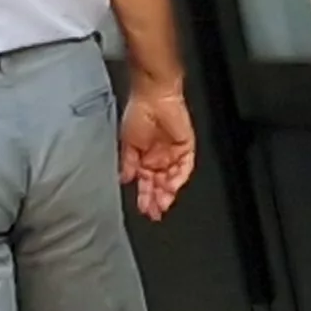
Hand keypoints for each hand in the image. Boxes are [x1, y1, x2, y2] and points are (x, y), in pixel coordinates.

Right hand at [120, 82, 195, 217]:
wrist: (154, 97)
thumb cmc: (138, 113)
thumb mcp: (126, 143)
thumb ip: (127, 163)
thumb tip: (124, 180)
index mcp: (143, 158)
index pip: (145, 183)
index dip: (144, 198)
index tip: (144, 211)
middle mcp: (159, 158)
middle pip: (159, 184)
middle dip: (156, 200)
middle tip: (155, 214)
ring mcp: (173, 154)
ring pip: (172, 179)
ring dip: (168, 193)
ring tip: (163, 205)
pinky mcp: (186, 147)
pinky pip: (185, 166)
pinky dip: (179, 177)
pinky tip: (172, 187)